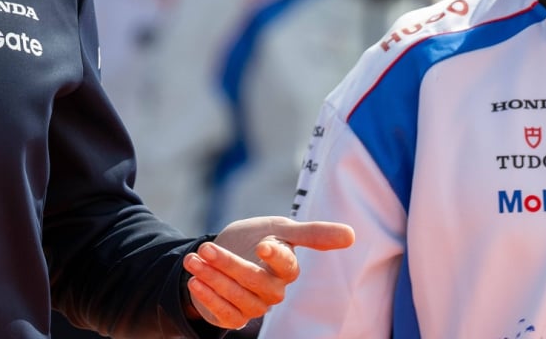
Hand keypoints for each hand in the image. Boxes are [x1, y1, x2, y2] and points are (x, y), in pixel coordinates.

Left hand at [182, 215, 353, 328]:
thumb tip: (351, 235)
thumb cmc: (257, 240)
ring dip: (213, 279)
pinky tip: (194, 281)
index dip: (277, 257)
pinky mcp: (234, 316)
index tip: (262, 244)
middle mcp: (273, 291)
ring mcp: (254, 305)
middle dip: (230, 265)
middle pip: (256, 282)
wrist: (224, 254)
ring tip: (194, 260)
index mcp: (287, 268)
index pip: (288, 266)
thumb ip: (312, 233)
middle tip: (207, 248)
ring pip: (238, 298)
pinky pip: (225, 314)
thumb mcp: (281, 229)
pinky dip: (209, 298)